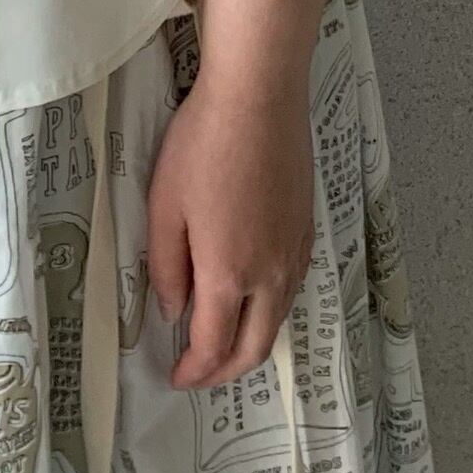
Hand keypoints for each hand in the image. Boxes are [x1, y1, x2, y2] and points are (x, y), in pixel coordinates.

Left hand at [144, 77, 315, 387]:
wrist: (260, 96)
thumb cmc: (203, 146)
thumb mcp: (165, 208)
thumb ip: (167, 268)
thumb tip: (173, 309)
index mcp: (230, 274)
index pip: (215, 346)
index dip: (194, 371)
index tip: (176, 376)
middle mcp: (271, 273)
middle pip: (256, 347)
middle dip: (226, 371)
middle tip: (199, 371)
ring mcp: (295, 251)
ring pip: (279, 319)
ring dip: (251, 341)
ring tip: (222, 338)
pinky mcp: (307, 228)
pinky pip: (291, 288)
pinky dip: (270, 309)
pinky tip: (250, 294)